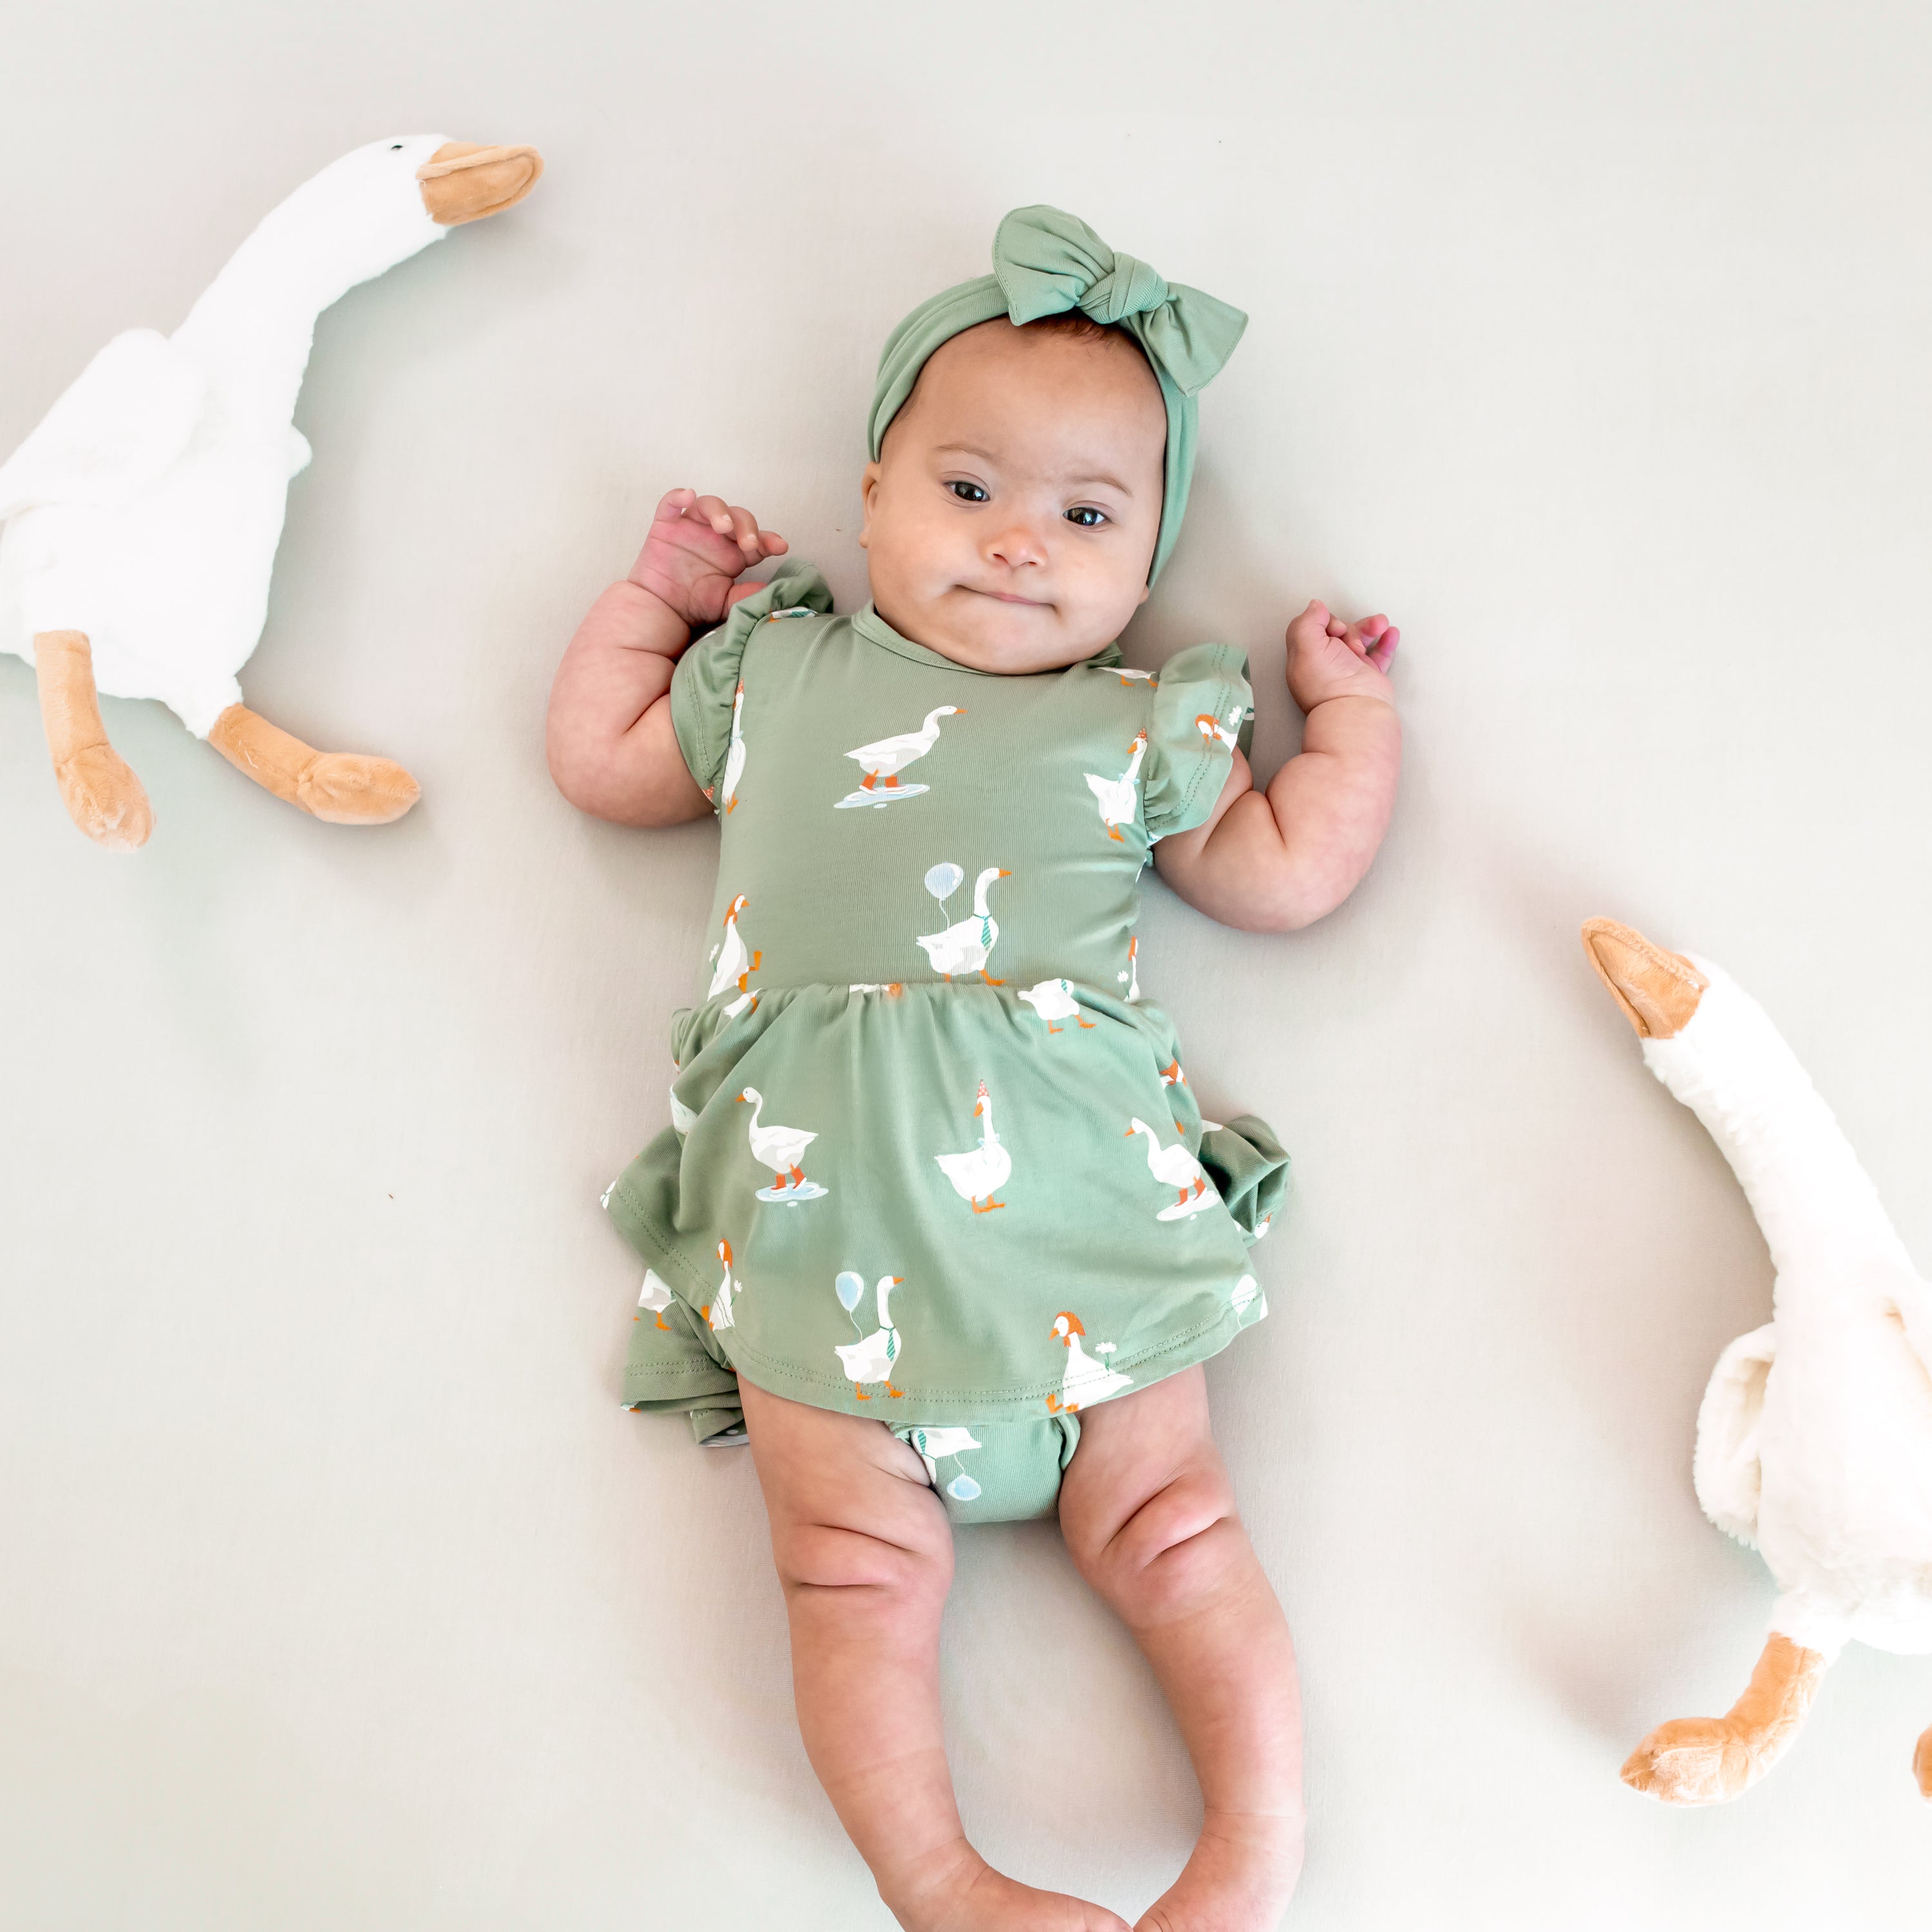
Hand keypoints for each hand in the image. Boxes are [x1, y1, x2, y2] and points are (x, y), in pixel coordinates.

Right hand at [626, 487, 788, 629]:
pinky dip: (678, 496)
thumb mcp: (726, 604)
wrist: (661, 612)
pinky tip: (688, 495)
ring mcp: (691, 527)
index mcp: (734, 553)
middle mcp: (716, 536)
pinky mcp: (666, 526)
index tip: (779, 547)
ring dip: (719, 512)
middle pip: (738, 517)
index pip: (756, 539)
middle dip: (747, 527)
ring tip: (724, 527)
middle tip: (749, 543)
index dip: (768, 540)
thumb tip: (769, 590)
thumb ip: (746, 596)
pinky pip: (671, 503)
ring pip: (709, 505)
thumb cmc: (694, 606)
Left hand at [1284, 599, 1397, 711]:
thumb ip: (1307, 621)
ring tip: (1380, 625)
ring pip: (1360, 638)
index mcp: (1306, 656)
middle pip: (1338, 630)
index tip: (1335, 631)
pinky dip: (1385, 641)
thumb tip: (1315, 606)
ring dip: (1371, 626)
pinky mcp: (1369, 675)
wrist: (1356, 709)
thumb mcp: (1306, 645)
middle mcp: (1326, 662)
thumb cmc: (1329, 684)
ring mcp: (1348, 669)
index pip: (1312, 626)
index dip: (1325, 621)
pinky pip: (1379, 653)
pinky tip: (1390, 633)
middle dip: (1350, 628)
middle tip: (1352, 643)